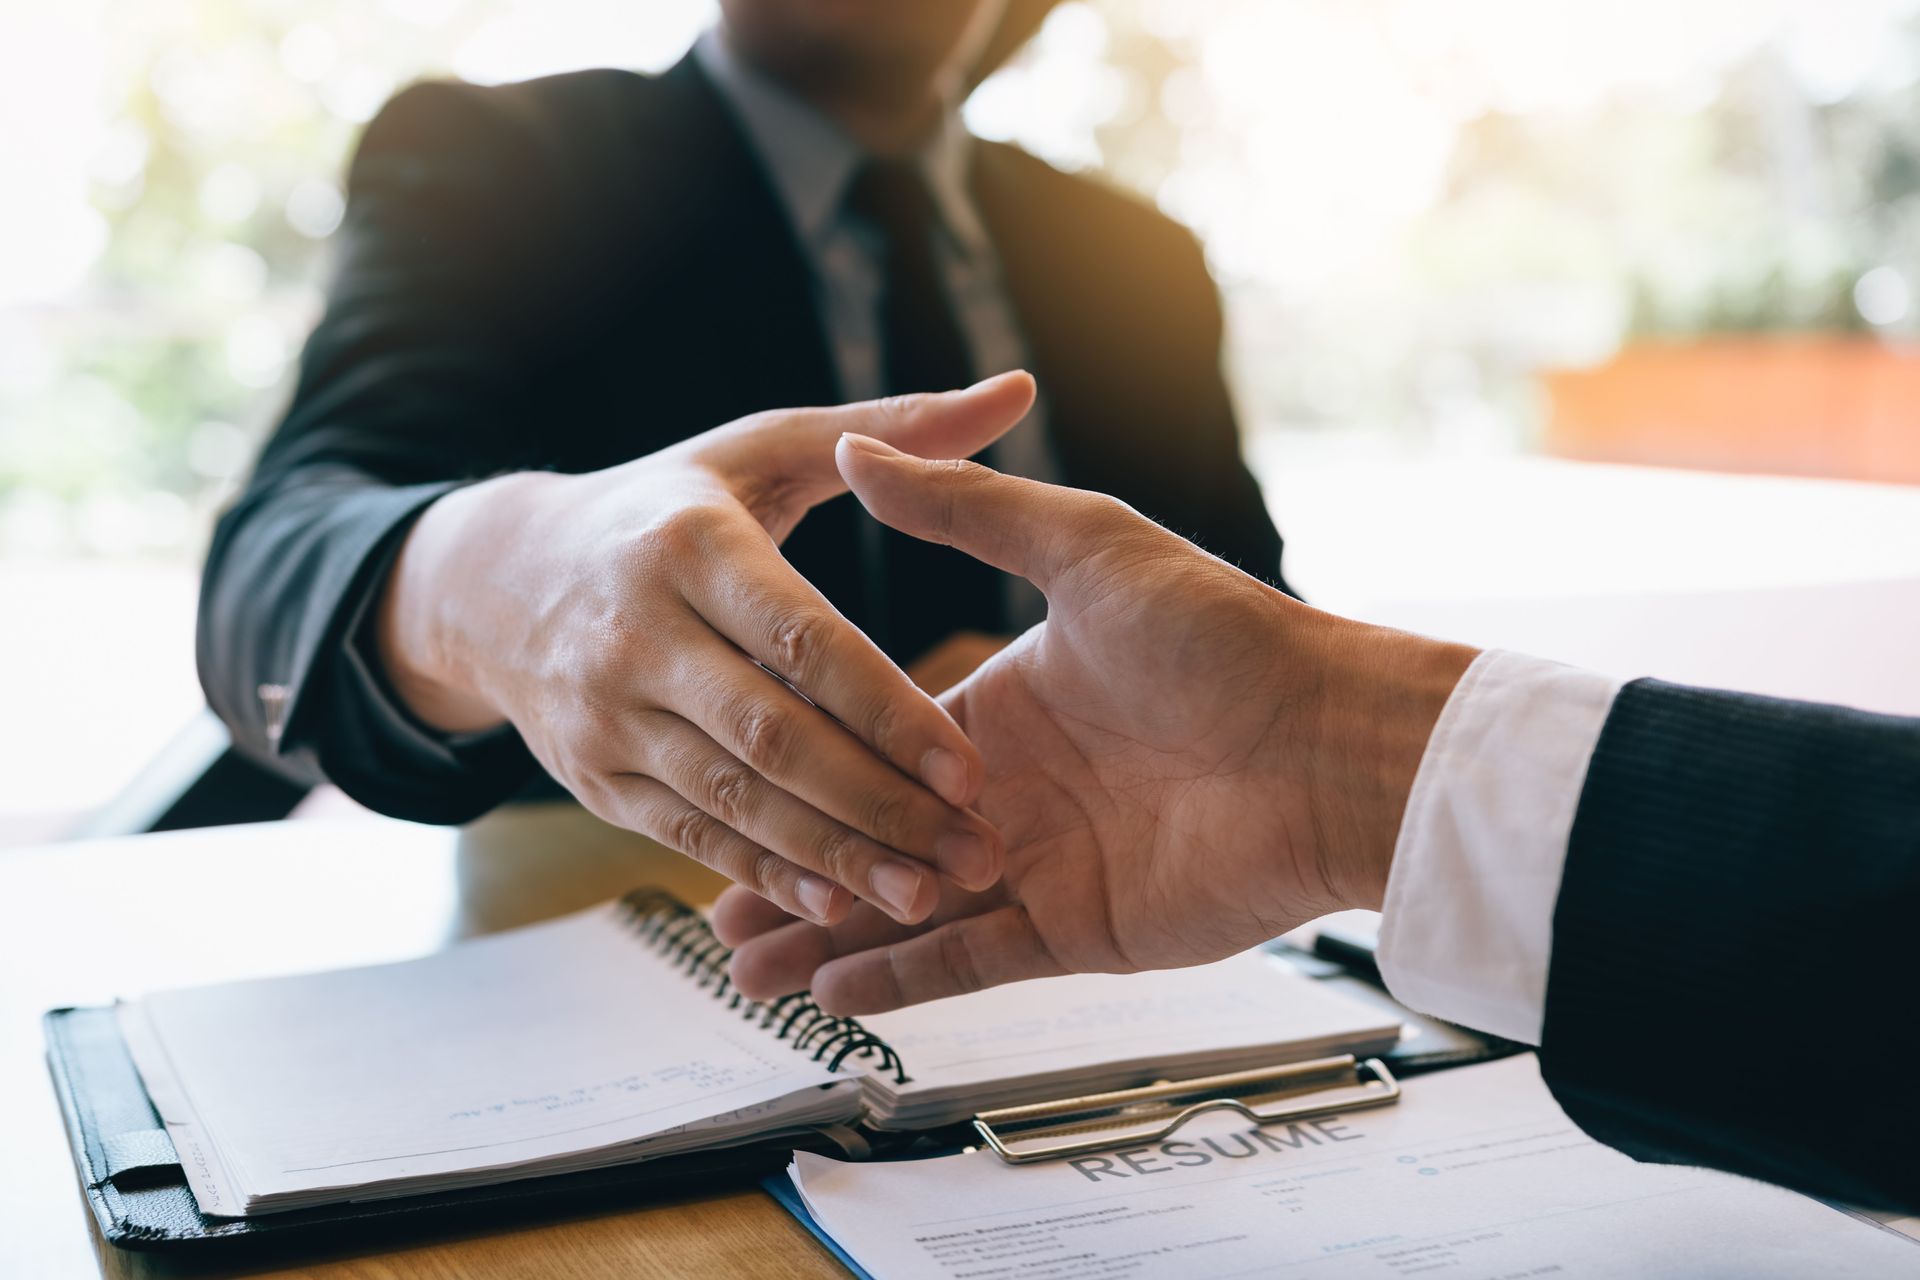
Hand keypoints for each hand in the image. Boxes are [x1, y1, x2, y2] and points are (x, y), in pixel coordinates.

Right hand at [375, 375, 1037, 927]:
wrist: (499, 580)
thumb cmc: (667, 507)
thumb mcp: (761, 450)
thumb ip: (894, 432)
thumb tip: (1016, 389)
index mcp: (690, 545)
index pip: (801, 640)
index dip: (887, 709)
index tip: (970, 766)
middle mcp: (637, 634)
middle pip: (770, 736)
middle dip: (876, 803)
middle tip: (972, 852)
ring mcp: (604, 716)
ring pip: (731, 801)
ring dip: (830, 857)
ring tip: (923, 897)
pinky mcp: (592, 779)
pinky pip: (688, 837)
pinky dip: (762, 875)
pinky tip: (836, 905)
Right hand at [715, 435, 1476, 1011]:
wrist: (1329, 741)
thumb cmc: (1224, 634)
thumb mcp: (1084, 547)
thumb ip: (969, 510)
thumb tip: (860, 446)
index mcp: (1005, 706)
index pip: (878, 740)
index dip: (804, 759)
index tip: (726, 767)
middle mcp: (1011, 791)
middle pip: (874, 835)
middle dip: (793, 863)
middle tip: (708, 897)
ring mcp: (1040, 867)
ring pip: (902, 908)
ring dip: (821, 930)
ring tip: (736, 956)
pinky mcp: (1075, 932)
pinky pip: (965, 964)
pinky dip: (895, 980)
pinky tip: (822, 988)